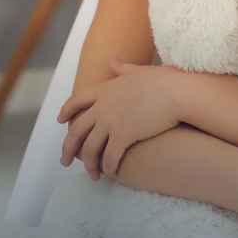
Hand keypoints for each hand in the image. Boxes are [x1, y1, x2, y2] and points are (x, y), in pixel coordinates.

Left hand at [57, 60, 183, 179]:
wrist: (177, 92)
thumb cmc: (164, 81)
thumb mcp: (138, 71)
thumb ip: (122, 69)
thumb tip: (112, 62)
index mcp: (104, 90)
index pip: (76, 101)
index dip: (66, 112)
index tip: (60, 121)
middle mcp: (102, 107)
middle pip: (76, 130)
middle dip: (68, 148)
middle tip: (64, 161)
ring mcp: (111, 121)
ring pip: (90, 147)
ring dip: (89, 164)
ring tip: (92, 175)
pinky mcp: (124, 135)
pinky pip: (110, 156)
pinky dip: (108, 167)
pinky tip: (110, 173)